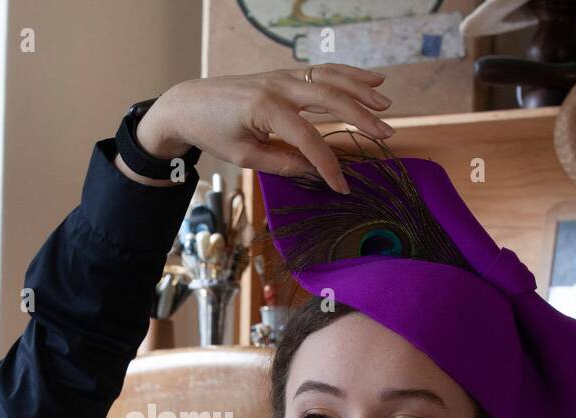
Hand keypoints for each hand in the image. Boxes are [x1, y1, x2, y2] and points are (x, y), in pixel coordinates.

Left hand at [137, 65, 394, 192]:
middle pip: (330, 99)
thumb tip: (314, 171)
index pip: (308, 139)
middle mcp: (278, 87)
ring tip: (386, 107)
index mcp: (265, 110)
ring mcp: (282, 77)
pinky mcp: (284, 75)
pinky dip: (349, 74)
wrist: (189, 103)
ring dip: (361, 91)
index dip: (327, 165)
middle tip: (386, 135)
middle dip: (361, 117)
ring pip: (330, 79)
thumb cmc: (213, 132)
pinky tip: (372, 80)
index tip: (342, 186)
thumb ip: (281, 162)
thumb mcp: (244, 156)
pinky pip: (322, 72)